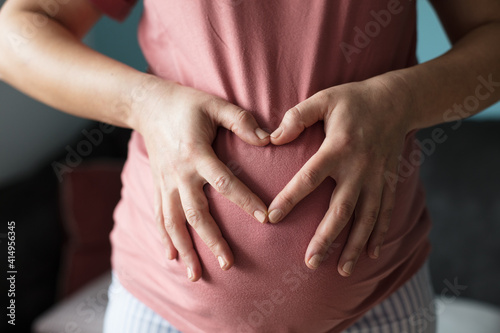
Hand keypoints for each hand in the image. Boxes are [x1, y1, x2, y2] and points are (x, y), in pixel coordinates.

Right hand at [134, 77, 269, 281]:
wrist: (148, 105)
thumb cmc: (186, 104)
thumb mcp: (215, 105)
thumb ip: (241, 121)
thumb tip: (269, 140)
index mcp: (196, 154)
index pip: (224, 182)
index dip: (245, 200)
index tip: (265, 218)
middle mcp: (178, 173)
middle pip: (195, 213)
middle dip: (212, 240)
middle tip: (229, 265)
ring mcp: (165, 183)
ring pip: (173, 222)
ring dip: (185, 249)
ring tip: (195, 275)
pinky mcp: (157, 186)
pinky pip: (159, 216)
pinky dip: (164, 238)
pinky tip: (171, 258)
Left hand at [267, 73, 413, 276]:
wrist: (396, 101)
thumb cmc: (354, 100)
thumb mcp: (323, 99)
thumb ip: (297, 116)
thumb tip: (272, 138)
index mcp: (338, 148)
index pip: (309, 178)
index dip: (290, 198)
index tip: (271, 218)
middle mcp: (359, 168)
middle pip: (341, 209)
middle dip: (326, 238)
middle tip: (310, 263)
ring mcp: (376, 178)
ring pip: (366, 218)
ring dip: (354, 246)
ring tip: (342, 271)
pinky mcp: (388, 182)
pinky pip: (385, 212)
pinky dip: (379, 234)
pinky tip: (371, 254)